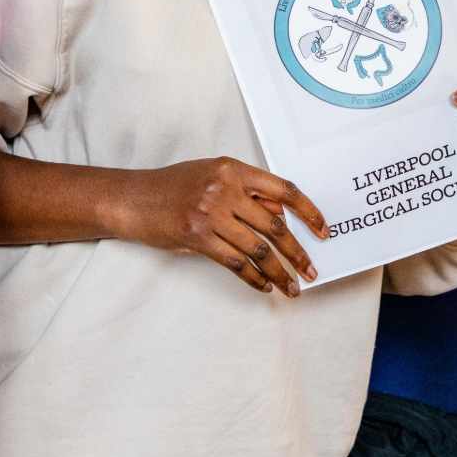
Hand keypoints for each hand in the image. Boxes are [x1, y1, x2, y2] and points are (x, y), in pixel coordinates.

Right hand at [120, 158, 326, 296]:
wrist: (133, 198)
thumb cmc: (174, 187)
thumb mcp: (213, 176)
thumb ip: (246, 191)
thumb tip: (281, 214)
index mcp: (233, 169)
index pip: (283, 190)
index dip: (308, 211)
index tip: (322, 230)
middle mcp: (225, 188)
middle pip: (274, 224)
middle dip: (297, 251)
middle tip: (310, 270)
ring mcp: (210, 213)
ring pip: (258, 248)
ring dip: (279, 272)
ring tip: (291, 287)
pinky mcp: (197, 236)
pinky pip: (235, 262)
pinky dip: (253, 278)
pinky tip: (264, 286)